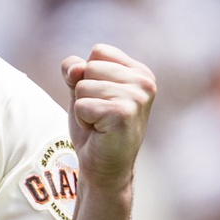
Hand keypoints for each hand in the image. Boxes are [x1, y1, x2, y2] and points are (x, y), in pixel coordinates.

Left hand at [60, 44, 155, 192]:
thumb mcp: (83, 90)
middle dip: (84, 92)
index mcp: (140, 72)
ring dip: (83, 107)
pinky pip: (81, 104)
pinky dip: (83, 120)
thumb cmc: (96, 128)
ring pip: (83, 85)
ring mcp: (136, 98)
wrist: (105, 168)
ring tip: (100, 123)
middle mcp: (144, 82)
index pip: (99, 51)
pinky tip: (99, 132)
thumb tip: (75, 69)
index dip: (89, 75)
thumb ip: (76, 70)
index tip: (102, 98)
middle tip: (100, 115)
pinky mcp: (123, 114)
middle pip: (89, 67)